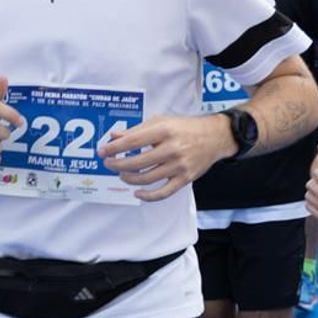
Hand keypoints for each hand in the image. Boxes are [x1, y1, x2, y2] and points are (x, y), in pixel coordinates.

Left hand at [98, 114, 235, 202]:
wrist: (215, 136)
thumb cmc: (185, 127)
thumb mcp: (161, 121)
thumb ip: (136, 130)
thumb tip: (114, 137)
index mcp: (164, 130)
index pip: (132, 141)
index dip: (114, 148)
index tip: (102, 152)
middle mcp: (171, 148)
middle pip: (137, 162)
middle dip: (117, 165)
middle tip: (109, 164)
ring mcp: (179, 165)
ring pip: (147, 178)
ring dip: (129, 178)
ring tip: (122, 174)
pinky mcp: (185, 178)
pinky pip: (163, 192)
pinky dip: (148, 196)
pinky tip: (137, 193)